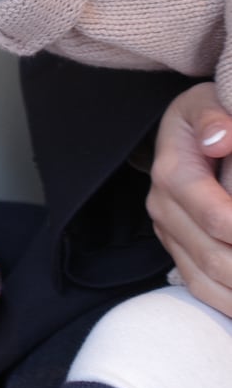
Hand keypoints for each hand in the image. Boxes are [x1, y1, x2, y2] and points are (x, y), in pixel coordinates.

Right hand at [147, 82, 231, 317]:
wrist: (180, 132)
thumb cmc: (205, 116)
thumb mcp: (206, 100)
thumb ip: (214, 116)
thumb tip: (222, 137)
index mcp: (173, 173)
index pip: (217, 218)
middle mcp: (165, 209)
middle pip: (216, 258)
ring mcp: (169, 234)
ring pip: (209, 280)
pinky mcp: (177, 250)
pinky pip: (201, 287)